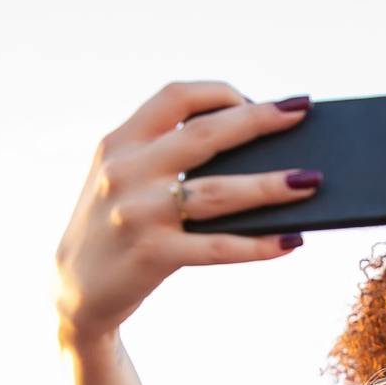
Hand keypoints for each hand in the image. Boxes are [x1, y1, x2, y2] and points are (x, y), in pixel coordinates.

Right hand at [53, 82, 318, 346]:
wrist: (74, 291)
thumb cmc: (116, 225)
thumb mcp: (123, 177)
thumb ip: (165, 155)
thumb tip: (253, 150)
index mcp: (120, 141)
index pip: (176, 97)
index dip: (222, 93)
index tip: (260, 101)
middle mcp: (126, 171)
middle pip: (205, 135)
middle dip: (259, 121)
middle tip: (302, 113)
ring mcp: (138, 214)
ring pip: (219, 193)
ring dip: (271, 185)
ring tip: (311, 181)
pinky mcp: (152, 255)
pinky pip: (219, 248)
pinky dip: (259, 244)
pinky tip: (291, 241)